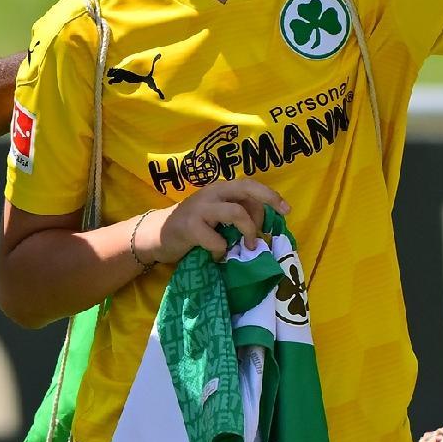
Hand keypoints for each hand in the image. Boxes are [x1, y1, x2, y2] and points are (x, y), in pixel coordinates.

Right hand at [144, 178, 285, 264]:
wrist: (156, 235)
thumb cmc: (192, 227)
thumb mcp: (215, 215)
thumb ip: (235, 213)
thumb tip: (263, 225)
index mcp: (220, 189)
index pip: (250, 185)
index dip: (270, 196)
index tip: (286, 211)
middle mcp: (212, 192)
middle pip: (246, 189)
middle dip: (268, 202)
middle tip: (277, 220)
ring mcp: (200, 208)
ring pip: (236, 212)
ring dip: (248, 231)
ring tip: (249, 246)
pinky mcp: (190, 226)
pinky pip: (217, 240)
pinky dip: (222, 251)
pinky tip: (217, 256)